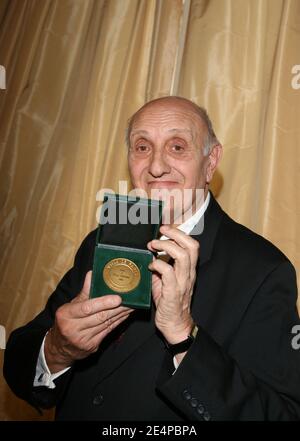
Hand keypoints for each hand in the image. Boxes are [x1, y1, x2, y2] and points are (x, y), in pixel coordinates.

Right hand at [45, 271, 132, 372]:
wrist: (60, 346)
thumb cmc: (66, 320)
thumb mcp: (70, 305)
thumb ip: (84, 291)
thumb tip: (92, 274)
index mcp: (66, 315)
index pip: (87, 308)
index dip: (103, 303)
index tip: (118, 298)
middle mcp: (73, 328)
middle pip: (100, 316)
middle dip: (118, 308)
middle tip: (131, 300)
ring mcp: (83, 340)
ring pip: (107, 324)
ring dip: (121, 314)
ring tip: (132, 306)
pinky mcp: (91, 346)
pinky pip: (108, 331)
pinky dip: (118, 322)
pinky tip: (125, 315)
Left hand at [147, 225, 198, 344]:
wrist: (175, 325)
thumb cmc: (169, 302)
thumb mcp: (165, 280)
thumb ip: (161, 266)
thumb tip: (149, 252)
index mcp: (188, 269)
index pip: (192, 245)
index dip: (180, 233)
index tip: (165, 228)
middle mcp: (188, 274)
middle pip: (191, 246)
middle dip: (175, 234)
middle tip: (160, 231)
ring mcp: (182, 283)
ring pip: (182, 256)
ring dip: (166, 246)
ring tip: (153, 245)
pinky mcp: (173, 293)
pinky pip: (168, 273)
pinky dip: (158, 264)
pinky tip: (151, 265)